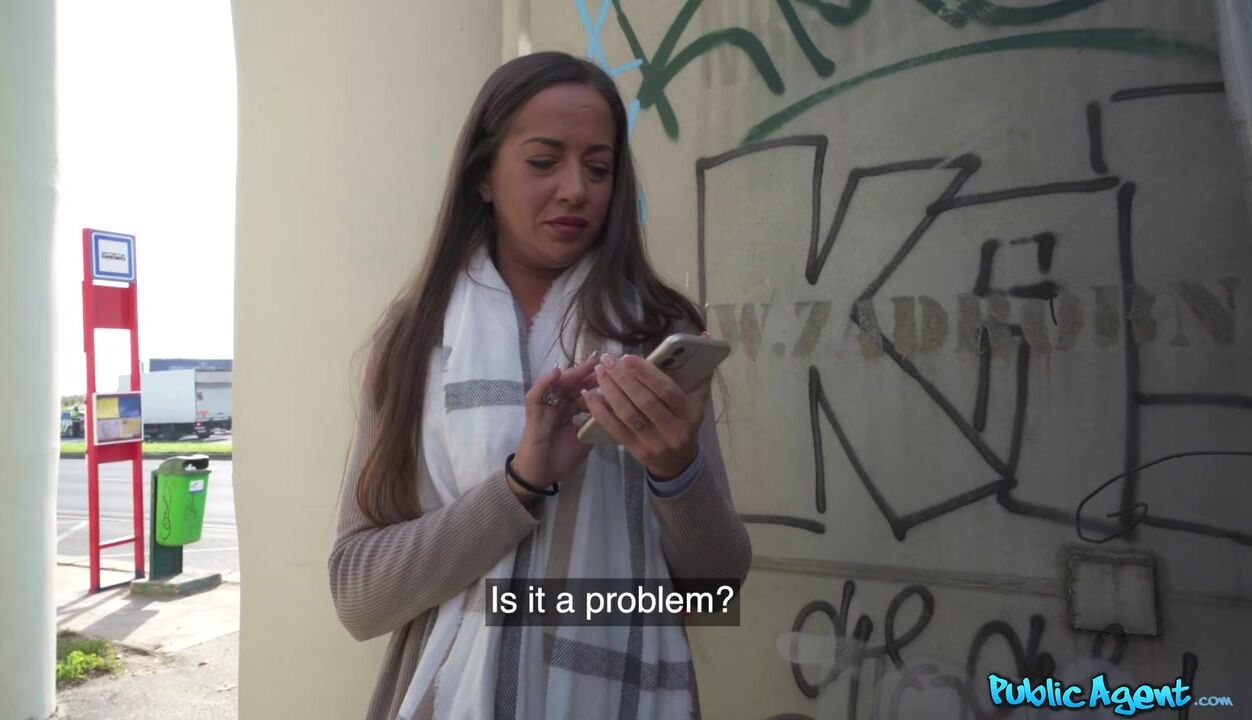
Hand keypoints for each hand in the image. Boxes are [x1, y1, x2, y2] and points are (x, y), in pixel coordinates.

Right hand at [509, 351, 599, 504]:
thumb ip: (594, 426)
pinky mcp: (533, 413)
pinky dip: (545, 383)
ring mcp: (544, 407)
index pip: (584, 392)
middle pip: (573, 384)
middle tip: (606, 361)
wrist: (539, 476)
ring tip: (589, 363)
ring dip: (572, 373)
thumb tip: (614, 415)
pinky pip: (536, 394)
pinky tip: (556, 373)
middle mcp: (557, 404)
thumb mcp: (584, 441)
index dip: (598, 383)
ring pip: (558, 384)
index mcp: (568, 410)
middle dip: (589, 373)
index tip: (616, 373)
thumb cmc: (559, 459)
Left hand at [580, 344, 708, 479]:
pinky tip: (590, 395)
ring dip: (611, 391)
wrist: (679, 462)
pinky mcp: (636, 451)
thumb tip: (704, 335)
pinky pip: (615, 429)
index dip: (646, 373)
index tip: (627, 357)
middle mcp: (673, 430)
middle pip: (644, 402)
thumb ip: (698, 370)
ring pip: (628, 414)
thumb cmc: (687, 421)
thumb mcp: (698, 400)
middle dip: (623, 378)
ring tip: (600, 372)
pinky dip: (600, 411)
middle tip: (608, 360)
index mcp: (690, 414)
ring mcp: (654, 443)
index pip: (666, 391)